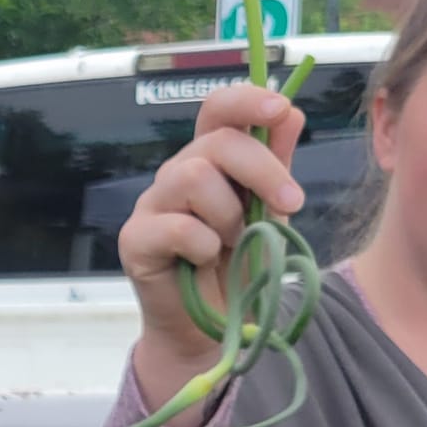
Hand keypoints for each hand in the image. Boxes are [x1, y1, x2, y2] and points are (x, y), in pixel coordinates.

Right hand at [118, 82, 306, 367]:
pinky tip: (205, 262)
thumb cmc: (240, 267)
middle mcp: (177, 173)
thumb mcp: (270, 212)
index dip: (246, 100)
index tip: (280, 108)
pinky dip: (204, 246)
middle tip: (292, 205)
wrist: (216, 327)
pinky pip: (177, 226)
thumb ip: (276, 163)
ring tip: (232, 242)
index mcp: (209, 159)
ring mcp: (152, 205)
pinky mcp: (135, 240)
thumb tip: (292, 112)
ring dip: (229, 214)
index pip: (218, 109)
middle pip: (217, 142)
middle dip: (264, 171)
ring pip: (194, 177)